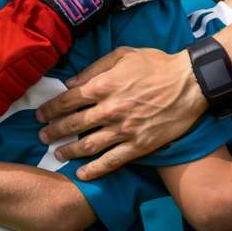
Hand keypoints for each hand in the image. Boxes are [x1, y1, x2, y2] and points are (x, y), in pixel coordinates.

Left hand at [35, 46, 207, 179]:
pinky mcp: (139, 146)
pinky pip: (111, 162)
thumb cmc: (156, 65)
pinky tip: (82, 175)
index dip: (50, 109)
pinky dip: (94, 171)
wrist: (190, 83)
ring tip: (57, 154)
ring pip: (87, 146)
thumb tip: (70, 82)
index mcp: (102, 86)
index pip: (67, 101)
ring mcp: (123, 130)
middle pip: (72, 125)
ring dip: (69, 151)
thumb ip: (94, 68)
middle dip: (53, 132)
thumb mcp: (122, 55)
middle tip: (42, 136)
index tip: (41, 115)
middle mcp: (108, 110)